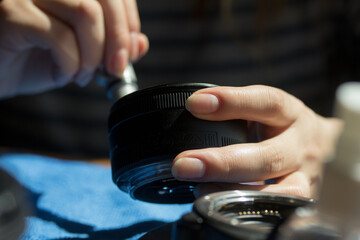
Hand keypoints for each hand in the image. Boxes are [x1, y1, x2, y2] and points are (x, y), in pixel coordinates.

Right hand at [0, 0, 148, 97]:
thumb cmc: (33, 59)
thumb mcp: (80, 54)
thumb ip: (110, 47)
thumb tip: (140, 44)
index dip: (128, 21)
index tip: (129, 51)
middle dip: (118, 40)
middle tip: (114, 69)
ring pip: (86, 14)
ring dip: (93, 55)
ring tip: (82, 74)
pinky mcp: (10, 12)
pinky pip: (60, 36)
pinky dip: (70, 64)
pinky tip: (63, 75)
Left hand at [171, 85, 342, 197]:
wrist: (326, 146)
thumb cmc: (284, 126)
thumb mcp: (267, 110)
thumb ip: (238, 113)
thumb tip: (192, 112)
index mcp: (290, 114)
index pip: (266, 102)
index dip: (232, 102)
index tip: (195, 104)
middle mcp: (301, 145)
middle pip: (267, 157)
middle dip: (223, 163)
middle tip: (184, 165)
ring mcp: (306, 177)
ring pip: (280, 192)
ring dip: (237, 194)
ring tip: (201, 190)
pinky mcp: (305, 200)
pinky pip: (282, 211)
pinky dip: (253, 211)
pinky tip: (224, 207)